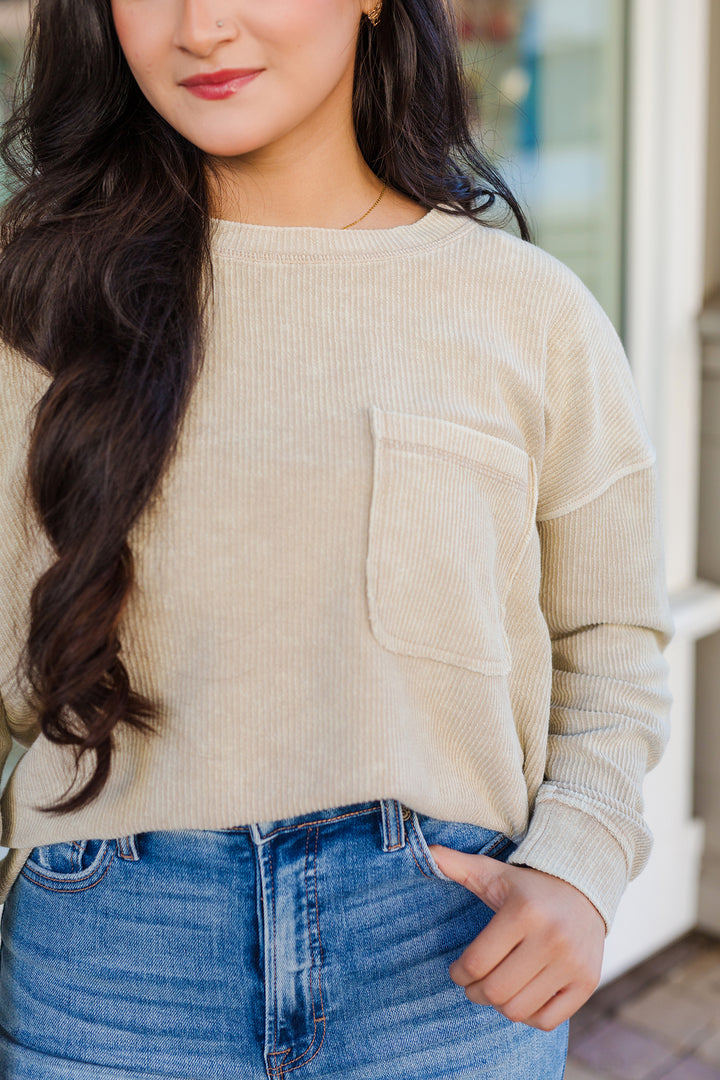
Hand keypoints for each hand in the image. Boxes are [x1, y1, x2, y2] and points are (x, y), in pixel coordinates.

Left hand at [427, 844, 605, 1030]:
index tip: (457, 971)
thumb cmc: (528, 887)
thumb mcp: (493, 873)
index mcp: (523, 911)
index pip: (476, 962)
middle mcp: (551, 937)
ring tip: (495, 989)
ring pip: (518, 1009)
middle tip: (473, 985)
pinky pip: (547, 1021)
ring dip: (499, 1005)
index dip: (458, 973)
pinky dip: (528, 1016)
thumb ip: (458, 865)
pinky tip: (522, 995)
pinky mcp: (587, 982)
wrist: (584, 891)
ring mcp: (572, 962)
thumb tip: (427, 852)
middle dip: (475, 992)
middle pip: (496, 990)